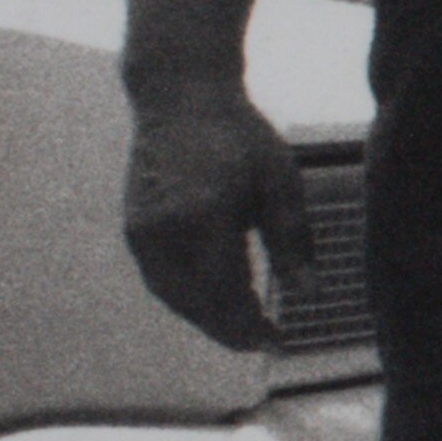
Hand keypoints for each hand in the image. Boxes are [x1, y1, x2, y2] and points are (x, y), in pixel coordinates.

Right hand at [122, 83, 310, 351]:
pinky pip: (160, 279)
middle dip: (228, 329)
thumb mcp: (280, 182)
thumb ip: (292, 241)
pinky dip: (186, 298)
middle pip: (194, 303)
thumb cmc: (239, 135)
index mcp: (202, 217)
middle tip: (262, 342)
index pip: (224, 292)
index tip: (277, 341)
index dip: (249, 325)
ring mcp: (141, 231)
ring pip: (173, 296)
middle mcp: (162, 230)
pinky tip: (214, 301)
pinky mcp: (133, 229)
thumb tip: (308, 295)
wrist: (180, 98)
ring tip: (241, 329)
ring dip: (205, 318)